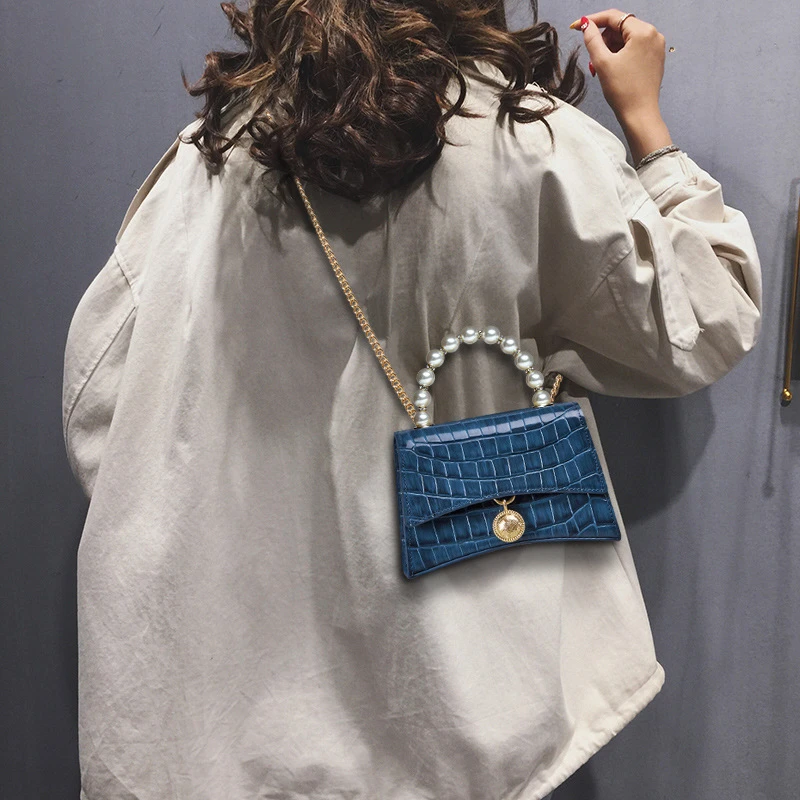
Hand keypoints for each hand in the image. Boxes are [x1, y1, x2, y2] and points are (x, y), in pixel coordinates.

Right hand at [570, 10, 672, 163]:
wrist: (639, 114)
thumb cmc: (623, 91)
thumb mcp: (602, 62)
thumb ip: (592, 39)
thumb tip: (585, 24)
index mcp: (642, 32)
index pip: (613, 17)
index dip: (592, 20)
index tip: (576, 26)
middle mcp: (653, 34)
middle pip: (620, 26)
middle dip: (603, 39)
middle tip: (593, 58)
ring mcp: (656, 46)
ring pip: (626, 37)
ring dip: (610, 48)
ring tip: (603, 67)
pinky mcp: (655, 57)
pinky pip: (634, 47)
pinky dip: (621, 53)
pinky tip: (613, 68)